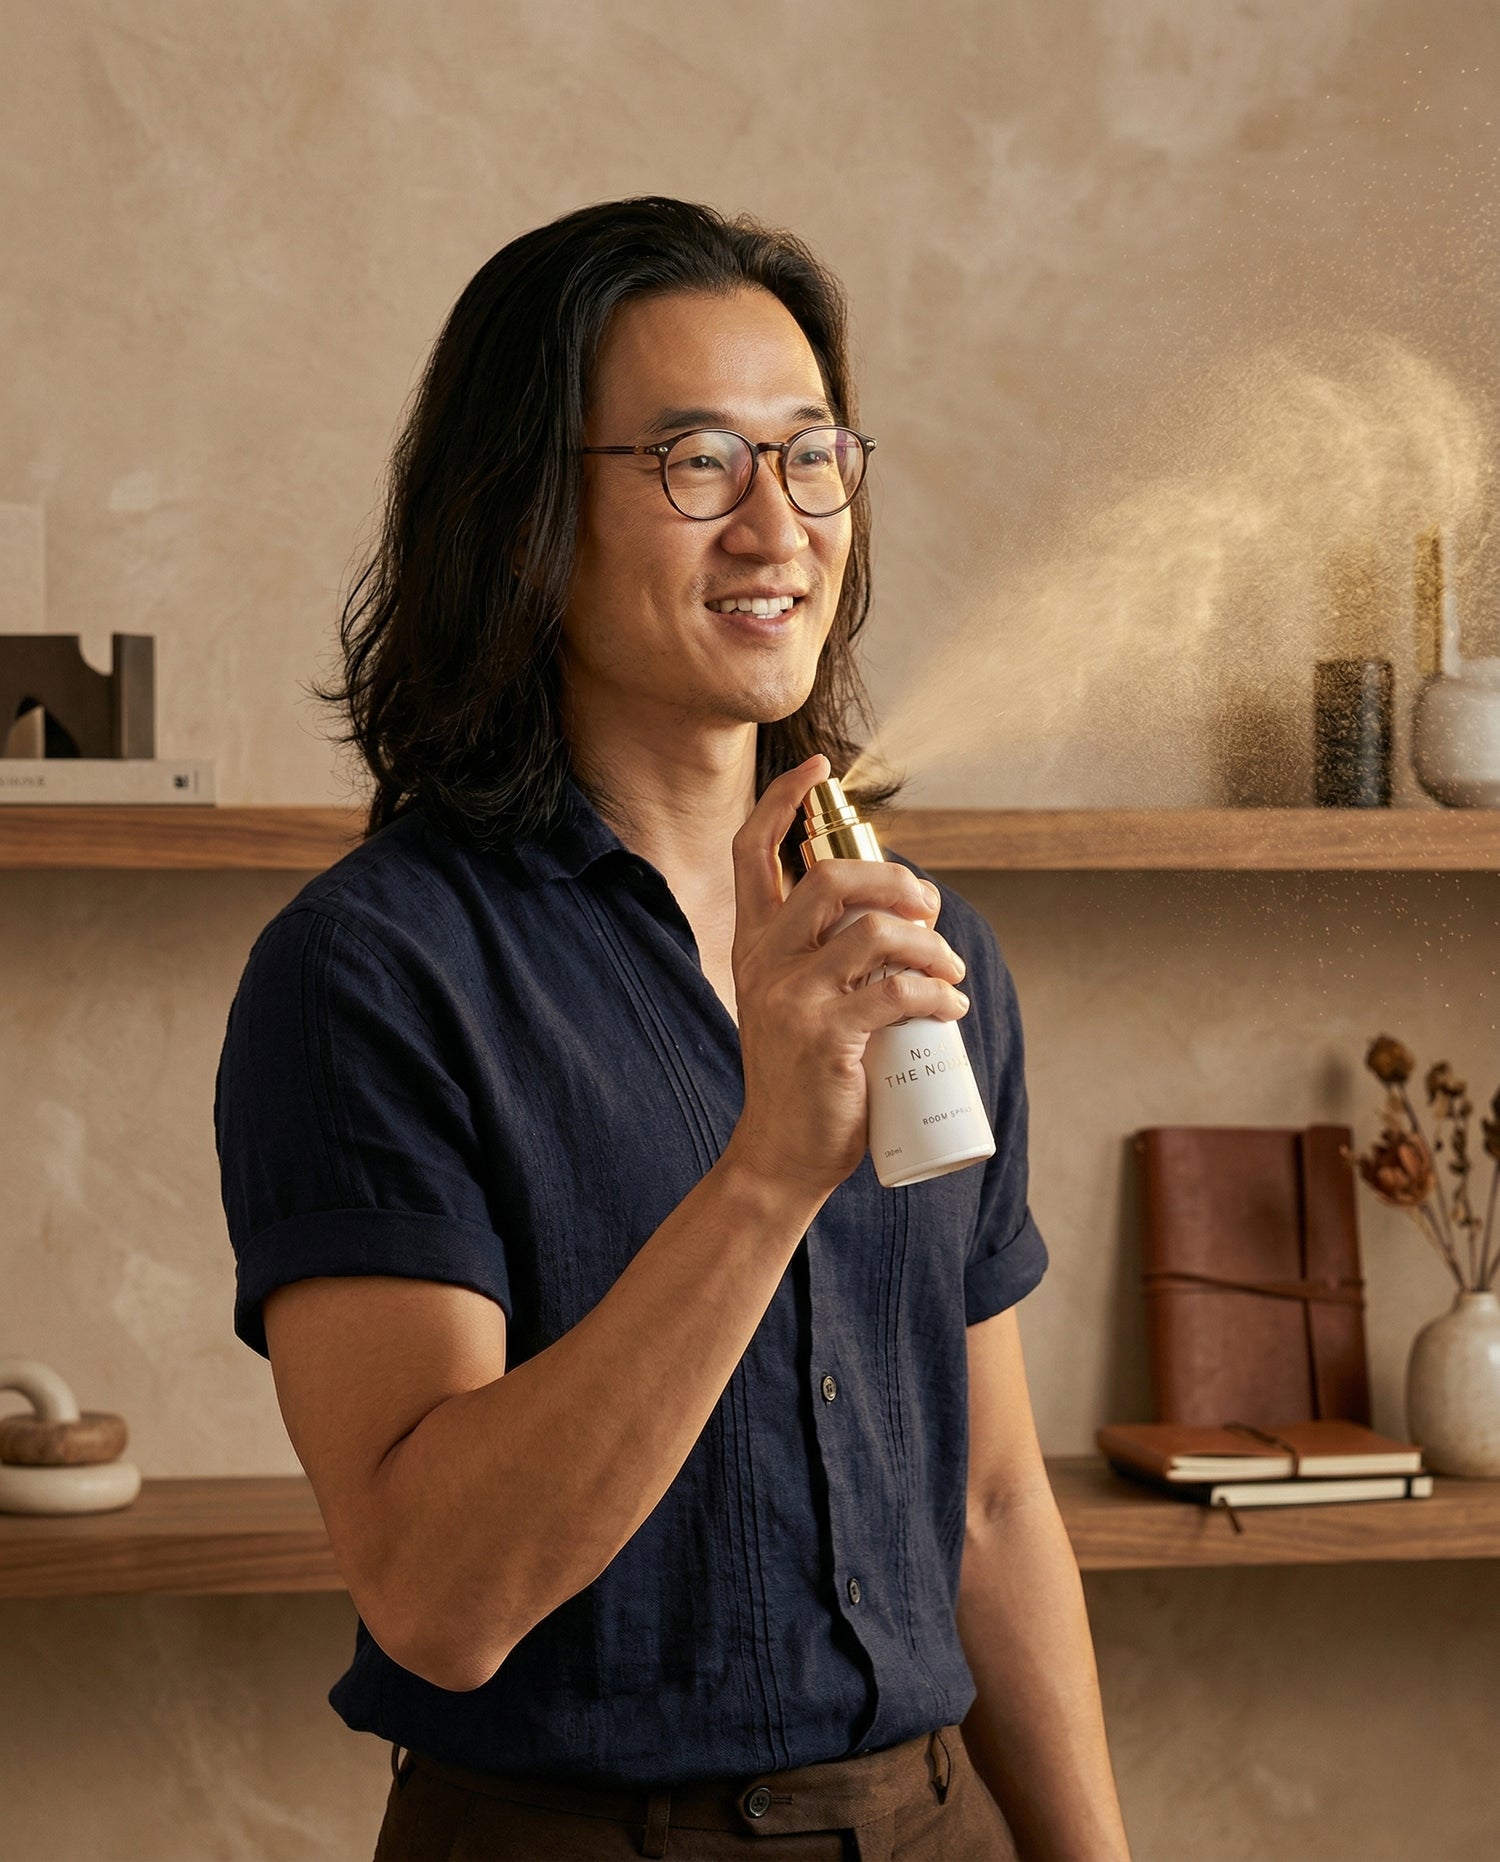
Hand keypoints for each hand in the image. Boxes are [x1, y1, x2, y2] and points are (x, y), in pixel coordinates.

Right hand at [722, 755, 969, 1199]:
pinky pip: (897, 991)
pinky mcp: (824, 1036)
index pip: (752, 850)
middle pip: (832, 877)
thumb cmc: (803, 1078)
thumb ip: (823, 958)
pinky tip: (952, 1010)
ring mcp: (791, 997)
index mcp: (752, 944)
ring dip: (932, 944)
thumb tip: (901, 919)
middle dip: (898, 879)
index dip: (781, 799)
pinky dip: (939, 995)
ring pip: (876, 932)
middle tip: (931, 909)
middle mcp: (763, 961)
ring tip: (950, 973)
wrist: (779, 1156)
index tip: (818, 771)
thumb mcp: (794, 1003)